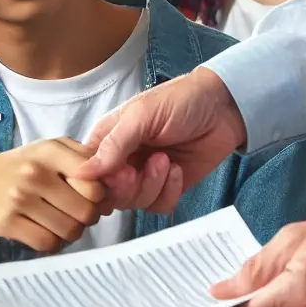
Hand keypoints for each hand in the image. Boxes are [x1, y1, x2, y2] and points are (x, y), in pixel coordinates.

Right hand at [0, 138, 111, 252]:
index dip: (100, 195)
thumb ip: (84, 157)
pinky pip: (47, 244)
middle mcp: (34, 172)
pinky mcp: (8, 222)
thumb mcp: (51, 149)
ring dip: (72, 231)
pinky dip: (53, 242)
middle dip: (88, 216)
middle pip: (85, 211)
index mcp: (49, 151)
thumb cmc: (25, 166)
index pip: (93, 182)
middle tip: (79, 213)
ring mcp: (19, 198)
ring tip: (63, 221)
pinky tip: (48, 231)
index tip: (93, 197)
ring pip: (69, 230)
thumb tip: (113, 182)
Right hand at [76, 67, 246, 212]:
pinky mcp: (166, 187)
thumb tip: (83, 172)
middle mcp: (121, 160)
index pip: (87, 171)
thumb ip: (114, 145)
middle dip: (128, 186)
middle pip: (108, 194)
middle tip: (142, 169)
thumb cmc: (179, 101)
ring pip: (132, 203)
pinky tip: (177, 170)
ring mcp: (143, 175)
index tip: (120, 171)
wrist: (222, 108)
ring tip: (166, 161)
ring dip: (152, 185)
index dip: (99, 180)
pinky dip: (168, 192)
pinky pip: (157, 206)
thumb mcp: (141, 116)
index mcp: (107, 139)